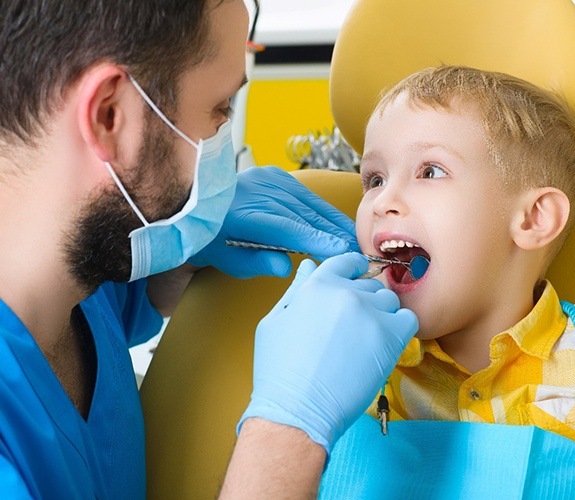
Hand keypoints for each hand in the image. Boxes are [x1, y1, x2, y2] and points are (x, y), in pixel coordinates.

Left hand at [188, 166, 359, 277]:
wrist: (197, 204)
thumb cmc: (213, 238)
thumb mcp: (227, 259)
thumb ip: (257, 262)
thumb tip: (286, 266)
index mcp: (241, 213)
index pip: (285, 227)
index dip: (315, 239)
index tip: (340, 251)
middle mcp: (257, 191)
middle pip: (302, 214)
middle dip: (332, 233)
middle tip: (357, 252)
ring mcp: (266, 179)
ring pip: (308, 203)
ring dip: (333, 221)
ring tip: (354, 239)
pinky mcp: (274, 175)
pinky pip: (305, 195)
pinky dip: (322, 209)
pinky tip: (338, 223)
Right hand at [238, 253, 417, 452]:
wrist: (297, 410)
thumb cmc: (279, 372)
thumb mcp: (274, 322)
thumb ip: (295, 290)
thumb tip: (309, 267)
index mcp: (317, 285)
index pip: (346, 261)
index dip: (354, 268)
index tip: (358, 277)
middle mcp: (346, 293)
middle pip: (370, 284)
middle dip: (364, 300)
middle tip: (353, 327)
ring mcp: (370, 314)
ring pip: (390, 301)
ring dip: (382, 314)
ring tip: (367, 339)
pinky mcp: (390, 337)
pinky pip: (409, 320)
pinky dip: (401, 329)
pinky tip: (385, 345)